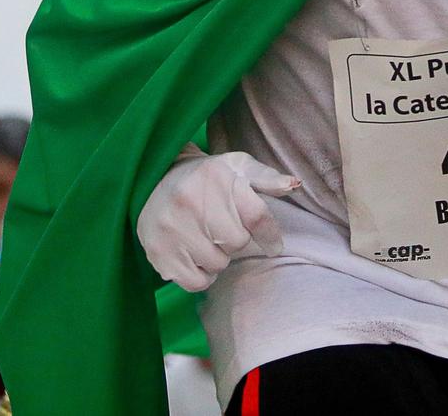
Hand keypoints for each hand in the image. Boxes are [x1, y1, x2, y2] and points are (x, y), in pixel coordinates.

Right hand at [136, 151, 298, 291]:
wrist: (153, 181)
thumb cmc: (204, 177)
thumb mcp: (236, 167)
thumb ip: (266, 178)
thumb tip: (295, 185)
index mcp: (216, 177)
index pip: (257, 216)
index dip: (270, 235)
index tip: (273, 245)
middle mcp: (190, 201)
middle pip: (237, 242)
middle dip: (236, 240)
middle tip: (223, 229)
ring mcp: (171, 228)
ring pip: (217, 264)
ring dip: (218, 258)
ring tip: (206, 239)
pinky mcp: (157, 251)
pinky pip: (195, 282)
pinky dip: (201, 275)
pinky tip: (195, 256)